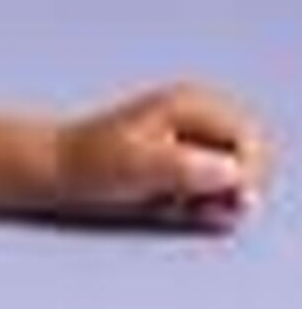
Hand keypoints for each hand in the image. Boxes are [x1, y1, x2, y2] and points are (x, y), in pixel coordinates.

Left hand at [55, 81, 270, 229]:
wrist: (58, 169)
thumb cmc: (92, 163)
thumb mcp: (140, 166)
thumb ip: (189, 169)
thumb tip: (232, 174)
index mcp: (190, 104)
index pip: (250, 142)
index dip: (243, 176)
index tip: (218, 199)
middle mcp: (196, 116)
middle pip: (246, 161)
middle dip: (226, 190)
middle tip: (187, 203)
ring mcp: (190, 139)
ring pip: (229, 181)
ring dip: (209, 200)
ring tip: (169, 202)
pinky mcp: (180, 162)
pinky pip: (208, 191)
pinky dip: (194, 204)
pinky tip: (165, 204)